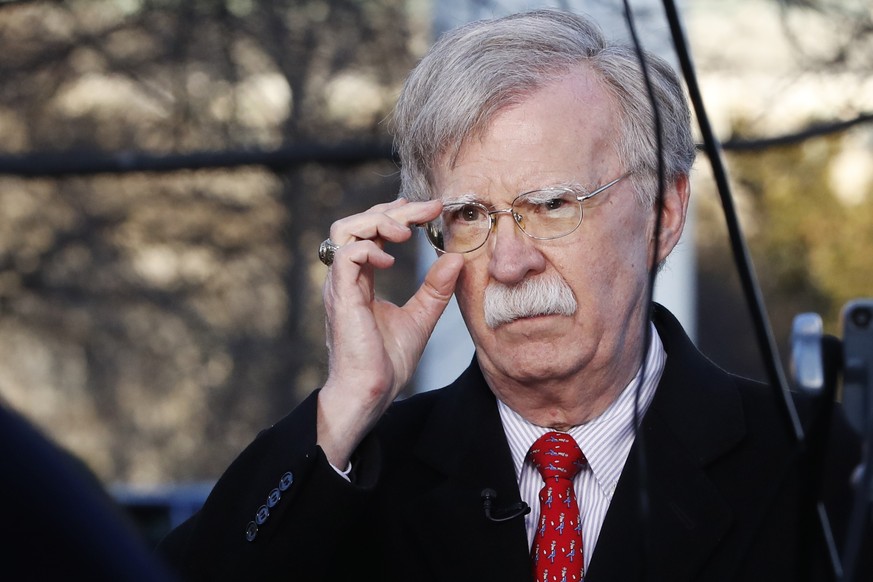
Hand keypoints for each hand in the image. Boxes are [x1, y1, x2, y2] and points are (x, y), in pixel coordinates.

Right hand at [316, 198, 463, 467]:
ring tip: (408, 232)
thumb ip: (436, 289)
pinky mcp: (341, 296)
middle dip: (394, 210)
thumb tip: (456, 258)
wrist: (371, 392)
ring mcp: (340, 284)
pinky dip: (370, 249)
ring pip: (345, 229)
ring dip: (379, 221)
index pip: (373, 232)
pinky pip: (346, 256)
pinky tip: (393, 260)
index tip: (432, 210)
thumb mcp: (422, 317)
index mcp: (360, 278)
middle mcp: (346, 277)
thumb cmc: (387, 362)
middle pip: (358, 222)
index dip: (399, 215)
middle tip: (428, 209)